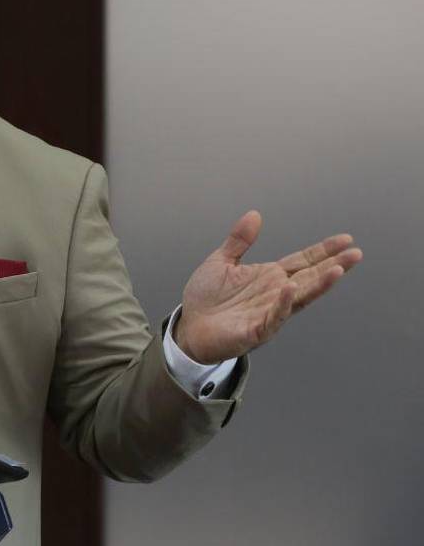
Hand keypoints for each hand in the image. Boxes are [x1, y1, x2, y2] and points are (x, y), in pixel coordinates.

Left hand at [174, 210, 362, 363]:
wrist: (188, 326)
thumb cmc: (206, 298)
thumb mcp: (221, 262)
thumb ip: (239, 241)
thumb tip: (255, 214)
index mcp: (270, 277)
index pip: (303, 261)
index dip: (324, 251)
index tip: (346, 239)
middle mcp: (275, 294)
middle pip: (310, 277)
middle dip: (333, 265)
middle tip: (356, 253)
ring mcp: (269, 313)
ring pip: (299, 298)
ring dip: (318, 285)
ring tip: (338, 270)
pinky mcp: (255, 331)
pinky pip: (273, 317)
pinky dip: (283, 304)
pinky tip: (291, 289)